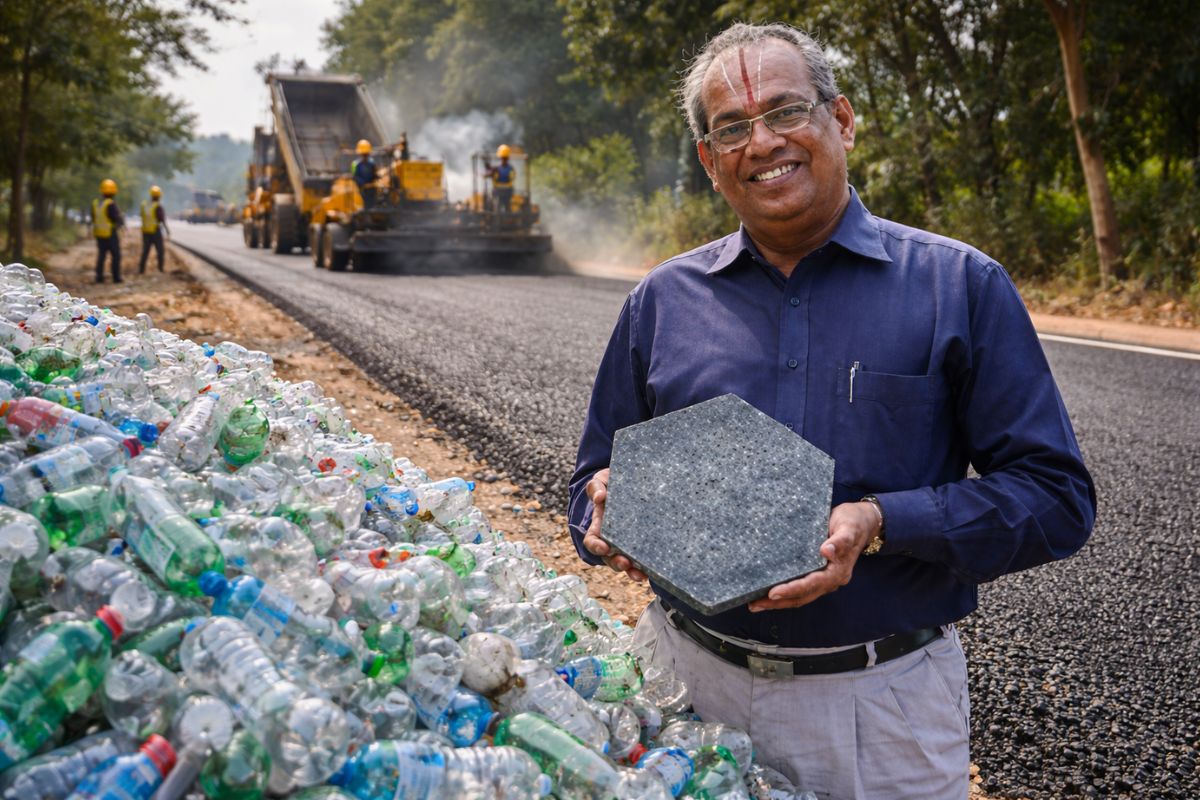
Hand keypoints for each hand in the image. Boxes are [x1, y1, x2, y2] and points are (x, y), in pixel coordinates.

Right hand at [580, 468, 647, 582]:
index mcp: (600, 524)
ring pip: (627, 563)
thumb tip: (600, 497)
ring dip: (632, 571)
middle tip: (625, 563)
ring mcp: (629, 542)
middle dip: (616, 563)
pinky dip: (648, 567)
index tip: (603, 547)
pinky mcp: (645, 542)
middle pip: (610, 557)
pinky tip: (655, 570)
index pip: (593, 540)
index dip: (596, 546)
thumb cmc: (613, 482)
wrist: (635, 482)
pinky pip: (644, 558)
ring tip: (641, 575)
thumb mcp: (602, 480)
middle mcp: (613, 538)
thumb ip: (596, 486)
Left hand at [748, 501, 879, 611]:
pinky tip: (768, 592)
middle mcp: (830, 579)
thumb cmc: (854, 522)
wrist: (862, 522)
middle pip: (803, 596)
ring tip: (756, 604)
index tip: (773, 592)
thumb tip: (826, 551)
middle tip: (755, 604)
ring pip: (800, 596)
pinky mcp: (817, 574)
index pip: (812, 584)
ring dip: (779, 602)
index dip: (792, 589)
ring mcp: (824, 578)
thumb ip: (840, 540)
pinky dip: (784, 592)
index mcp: (838, 571)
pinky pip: (800, 588)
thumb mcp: (848, 527)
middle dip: (779, 602)